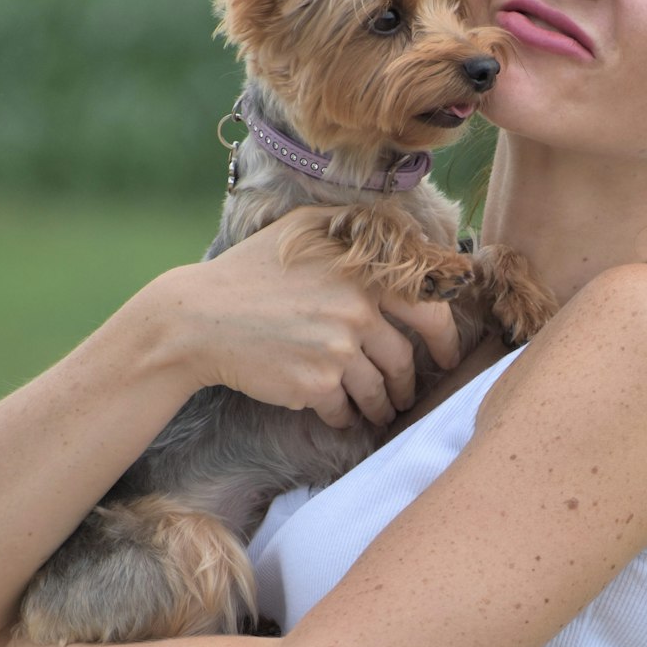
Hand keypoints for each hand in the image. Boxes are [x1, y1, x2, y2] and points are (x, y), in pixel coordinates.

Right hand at [146, 210, 462, 428]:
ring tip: (377, 411)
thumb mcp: (305, 230)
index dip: (445, 340)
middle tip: (404, 394)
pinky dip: (344, 416)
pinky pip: (345, 410)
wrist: (199, 318)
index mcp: (364, 271)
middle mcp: (357, 308)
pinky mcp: (315, 384)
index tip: (446, 358)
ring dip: (381, 406)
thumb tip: (407, 242)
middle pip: (403, 360)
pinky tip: (337, 414)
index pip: (430, 310)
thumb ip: (356, 233)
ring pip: (378, 391)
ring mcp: (337, 349)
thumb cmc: (252, 272)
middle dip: (406, 384)